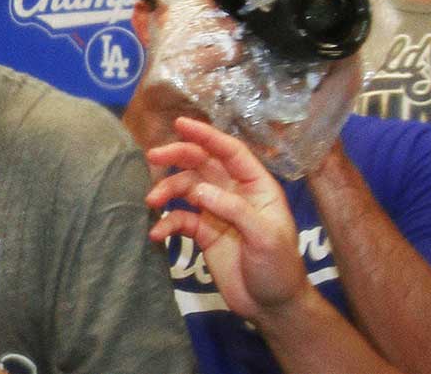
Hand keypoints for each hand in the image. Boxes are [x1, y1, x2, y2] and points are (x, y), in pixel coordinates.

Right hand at [145, 117, 308, 321]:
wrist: (272, 307)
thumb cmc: (280, 268)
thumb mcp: (266, 237)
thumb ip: (234, 209)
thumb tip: (198, 190)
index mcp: (256, 185)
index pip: (230, 151)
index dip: (206, 136)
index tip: (181, 124)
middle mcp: (234, 192)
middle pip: (202, 164)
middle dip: (178, 156)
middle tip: (152, 156)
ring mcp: (217, 211)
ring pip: (186, 188)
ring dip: (167, 191)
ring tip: (150, 201)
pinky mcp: (204, 233)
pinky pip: (180, 219)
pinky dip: (167, 223)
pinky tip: (157, 234)